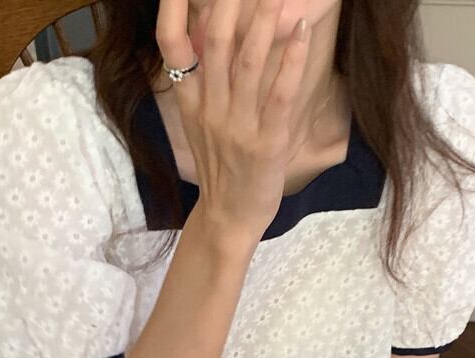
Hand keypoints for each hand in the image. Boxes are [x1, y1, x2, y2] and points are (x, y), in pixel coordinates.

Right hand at [156, 0, 312, 235]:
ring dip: (264, 20)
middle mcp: (210, 109)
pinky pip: (280, 94)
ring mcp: (238, 126)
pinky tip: (302, 32)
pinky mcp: (266, 142)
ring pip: (249, 61)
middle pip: (216, 41)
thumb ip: (204, 84)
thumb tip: (211, 37)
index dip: (173, 7)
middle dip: (230, 0)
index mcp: (191, 103)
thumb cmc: (222, 170)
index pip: (172, 45)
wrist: (229, 218)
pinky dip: (292, 60)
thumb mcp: (201, 125)